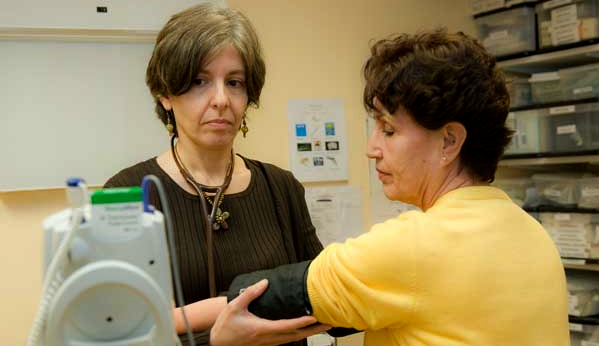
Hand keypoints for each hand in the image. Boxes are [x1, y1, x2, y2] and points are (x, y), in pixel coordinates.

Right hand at [210, 279, 330, 345]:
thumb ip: (250, 293)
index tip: (314, 316)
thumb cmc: (226, 325)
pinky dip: (300, 335)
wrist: (218, 342)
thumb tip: (265, 282)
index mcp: (262, 329)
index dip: (302, 321)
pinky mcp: (268, 344)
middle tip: (330, 322)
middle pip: (297, 336)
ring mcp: (269, 343)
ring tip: (324, 325)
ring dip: (310, 333)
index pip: (287, 326)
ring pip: (294, 339)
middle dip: (314, 330)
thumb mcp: (235, 306)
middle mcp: (268, 338)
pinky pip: (288, 340)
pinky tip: (307, 329)